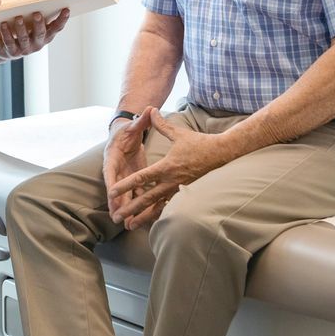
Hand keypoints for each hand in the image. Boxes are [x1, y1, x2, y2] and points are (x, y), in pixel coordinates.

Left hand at [0, 8, 70, 59]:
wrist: (6, 51)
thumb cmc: (23, 33)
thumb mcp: (32, 26)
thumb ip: (38, 17)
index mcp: (46, 36)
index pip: (56, 28)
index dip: (62, 20)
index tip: (66, 10)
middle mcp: (38, 43)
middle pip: (40, 33)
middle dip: (39, 24)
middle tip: (37, 13)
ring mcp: (26, 49)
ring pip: (24, 38)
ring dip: (21, 28)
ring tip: (18, 18)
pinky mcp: (13, 52)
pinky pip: (9, 42)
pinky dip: (7, 33)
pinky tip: (4, 24)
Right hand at [101, 108, 152, 213]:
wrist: (125, 135)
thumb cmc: (127, 130)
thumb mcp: (133, 126)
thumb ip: (141, 121)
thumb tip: (148, 109)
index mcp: (112, 157)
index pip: (110, 171)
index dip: (111, 183)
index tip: (111, 194)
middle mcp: (116, 169)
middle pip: (115, 189)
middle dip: (116, 203)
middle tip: (117, 217)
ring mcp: (124, 176)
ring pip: (124, 195)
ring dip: (126, 209)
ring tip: (127, 225)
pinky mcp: (133, 180)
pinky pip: (134, 194)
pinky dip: (137, 206)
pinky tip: (140, 219)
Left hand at [108, 107, 233, 229]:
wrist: (222, 154)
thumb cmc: (199, 143)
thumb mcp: (178, 133)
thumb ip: (161, 124)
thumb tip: (150, 110)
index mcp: (166, 166)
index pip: (141, 178)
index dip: (125, 185)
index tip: (112, 192)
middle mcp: (171, 181)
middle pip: (146, 198)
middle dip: (130, 208)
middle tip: (116, 217)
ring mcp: (178, 189)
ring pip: (156, 207)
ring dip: (142, 217)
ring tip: (129, 226)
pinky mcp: (185, 194)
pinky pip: (168, 207)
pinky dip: (157, 215)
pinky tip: (147, 222)